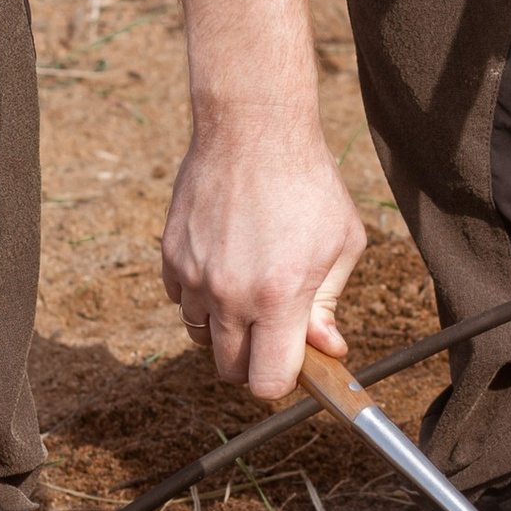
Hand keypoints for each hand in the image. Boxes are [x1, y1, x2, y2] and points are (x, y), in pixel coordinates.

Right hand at [161, 0, 367, 400]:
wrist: (252, 127)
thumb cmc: (308, 183)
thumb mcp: (340, 243)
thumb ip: (329, 303)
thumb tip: (328, 347)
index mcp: (278, 296)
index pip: (266, 383)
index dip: (281, 380)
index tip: (293, 360)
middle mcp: (229, 293)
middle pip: (229, 370)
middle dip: (253, 359)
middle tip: (274, 327)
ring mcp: (193, 275)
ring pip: (200, 337)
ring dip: (224, 329)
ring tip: (249, 289)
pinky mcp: (170, 255)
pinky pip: (181, 301)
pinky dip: (200, 297)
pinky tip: (226, 264)